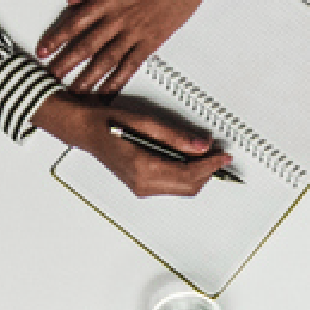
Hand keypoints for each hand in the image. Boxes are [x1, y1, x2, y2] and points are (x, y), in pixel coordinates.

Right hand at [32, 92, 230, 200]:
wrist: (86, 130)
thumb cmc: (109, 122)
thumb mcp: (146, 122)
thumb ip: (176, 137)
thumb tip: (202, 146)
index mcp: (143, 168)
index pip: (189, 174)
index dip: (211, 165)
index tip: (223, 155)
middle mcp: (143, 184)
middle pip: (189, 186)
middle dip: (207, 171)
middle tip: (217, 153)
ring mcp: (141, 187)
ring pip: (182, 188)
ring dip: (196, 173)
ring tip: (203, 153)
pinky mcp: (141, 185)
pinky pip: (171, 184)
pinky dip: (184, 173)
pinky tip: (186, 157)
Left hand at [34, 0, 228, 92]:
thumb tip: (71, 0)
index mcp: (107, 0)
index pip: (74, 23)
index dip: (56, 38)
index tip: (43, 50)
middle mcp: (118, 19)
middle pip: (85, 46)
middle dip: (65, 64)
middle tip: (50, 77)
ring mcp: (134, 33)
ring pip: (105, 61)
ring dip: (87, 78)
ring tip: (74, 92)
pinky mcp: (150, 43)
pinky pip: (130, 65)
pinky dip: (117, 81)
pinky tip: (107, 91)